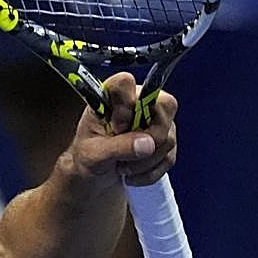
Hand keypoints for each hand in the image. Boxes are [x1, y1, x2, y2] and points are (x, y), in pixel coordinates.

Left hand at [66, 72, 177, 187]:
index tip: (117, 127)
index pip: (125, 82)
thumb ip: (117, 147)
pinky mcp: (166, 139)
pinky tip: (132, 172)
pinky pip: (169, 157)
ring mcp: (156, 120)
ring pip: (168, 137)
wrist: (95, 175)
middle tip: (125, 154)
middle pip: (164, 104)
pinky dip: (150, 171)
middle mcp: (138, 102)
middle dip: (148, 138)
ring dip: (144, 161)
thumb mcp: (93, 154)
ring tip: (122, 166)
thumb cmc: (88, 157)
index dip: (126, 105)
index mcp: (111, 97)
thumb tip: (147, 144)